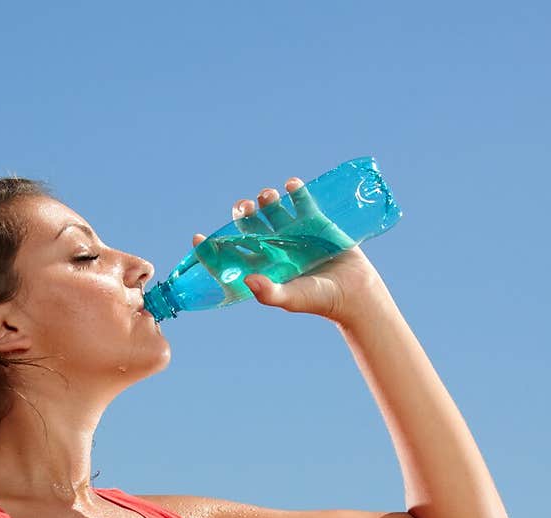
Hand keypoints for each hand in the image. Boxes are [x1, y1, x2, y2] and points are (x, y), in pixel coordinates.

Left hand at [193, 177, 387, 325]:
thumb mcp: (291, 299)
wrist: (353, 292)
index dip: (212, 250)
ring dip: (267, 200)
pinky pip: (301, 202)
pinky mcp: (314, 222)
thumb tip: (248, 279)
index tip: (198, 238)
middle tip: (243, 207)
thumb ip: (269, 292)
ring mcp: (293, 234)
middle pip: (250, 227)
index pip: (231, 257)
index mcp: (262, 267)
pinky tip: (291, 184)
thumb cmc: (318, 300)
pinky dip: (296, 191)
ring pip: (273, 210)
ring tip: (268, 196)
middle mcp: (273, 249)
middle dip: (243, 215)